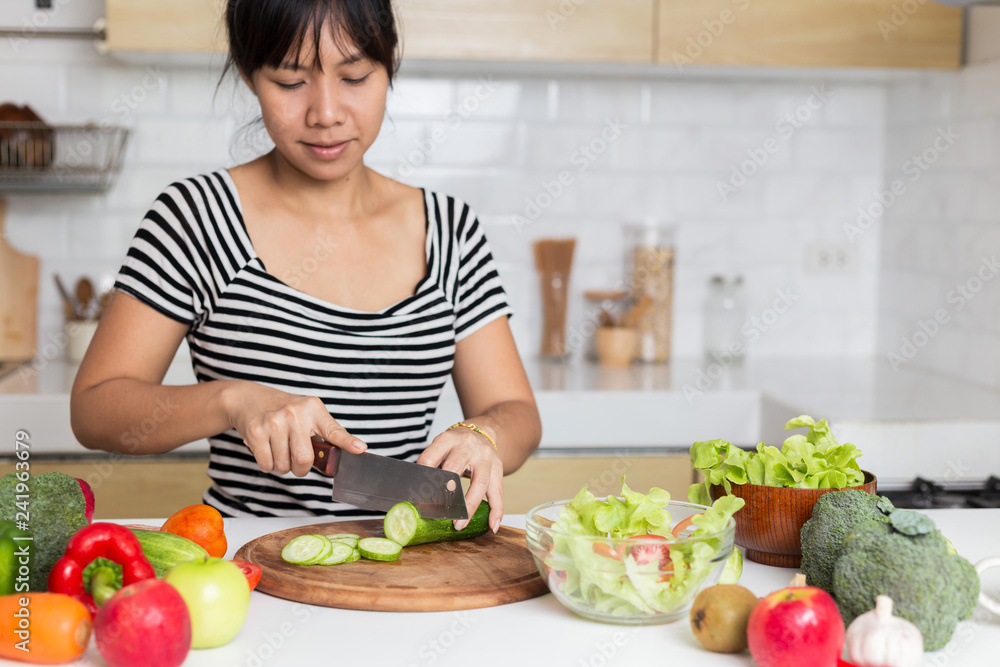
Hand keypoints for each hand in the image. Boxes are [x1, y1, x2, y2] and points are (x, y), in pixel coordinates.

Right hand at [223, 381, 365, 476]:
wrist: (248, 399)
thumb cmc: (283, 411)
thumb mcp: (307, 414)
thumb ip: (322, 434)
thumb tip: (335, 459)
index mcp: (313, 409)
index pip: (334, 430)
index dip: (348, 442)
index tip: (360, 449)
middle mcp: (295, 414)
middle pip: (304, 460)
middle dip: (300, 469)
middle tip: (296, 461)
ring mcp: (274, 422)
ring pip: (284, 466)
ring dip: (282, 467)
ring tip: (279, 451)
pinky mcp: (256, 432)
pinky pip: (267, 465)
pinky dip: (268, 465)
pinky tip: (267, 450)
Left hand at [417, 426, 502, 532]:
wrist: (484, 433)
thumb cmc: (457, 446)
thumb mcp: (442, 447)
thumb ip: (432, 465)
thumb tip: (416, 493)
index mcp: (448, 440)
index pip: (430, 458)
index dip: (422, 478)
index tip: (417, 498)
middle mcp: (467, 447)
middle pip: (455, 468)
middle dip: (445, 494)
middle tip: (436, 514)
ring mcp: (485, 458)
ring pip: (479, 482)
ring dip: (469, 507)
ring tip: (460, 524)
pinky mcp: (498, 469)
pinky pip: (498, 491)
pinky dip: (497, 510)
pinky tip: (493, 525)